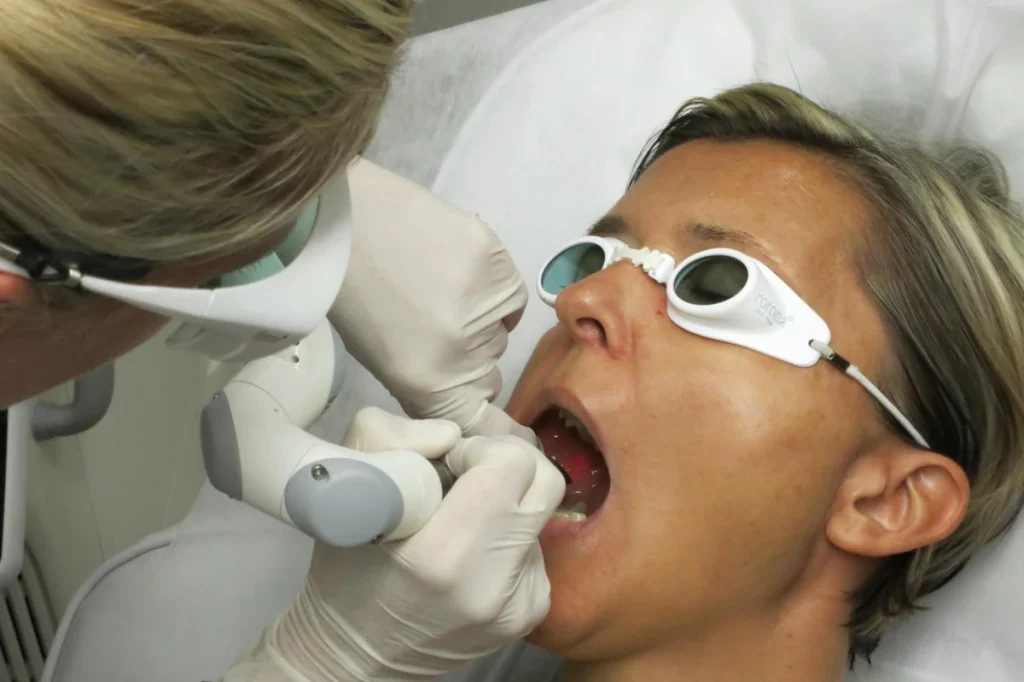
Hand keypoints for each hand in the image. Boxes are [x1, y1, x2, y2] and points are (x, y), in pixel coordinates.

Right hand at [224, 408, 564, 681]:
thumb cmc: (346, 570)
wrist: (354, 652)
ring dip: (506, 504)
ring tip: (459, 523)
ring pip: (540, 514)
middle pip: (546, 481)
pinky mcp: (529, 615)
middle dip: (508, 465)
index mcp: (444, 553)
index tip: (451, 462)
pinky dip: (508, 540)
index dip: (480, 448)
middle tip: (468, 476)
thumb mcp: (347, 485)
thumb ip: (388, 436)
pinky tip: (471, 554)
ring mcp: (518, 606)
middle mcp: (491, 585)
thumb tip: (450, 434)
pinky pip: (536, 549)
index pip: (511, 463)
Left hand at [328, 158, 535, 443]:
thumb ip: (431, 386)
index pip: (486, 425)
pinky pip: (511, 293)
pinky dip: (492, 288)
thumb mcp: (382, 361)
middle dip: (472, 359)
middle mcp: (464, 353)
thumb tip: (472, 393)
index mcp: (428, 385)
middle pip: (491, 372)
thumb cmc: (351, 294)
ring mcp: (483, 305)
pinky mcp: (495, 261)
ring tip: (440, 288)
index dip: (505, 433)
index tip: (518, 435)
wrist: (339, 221)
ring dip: (482, 321)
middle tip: (437, 326)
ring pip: (503, 332)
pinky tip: (458, 269)